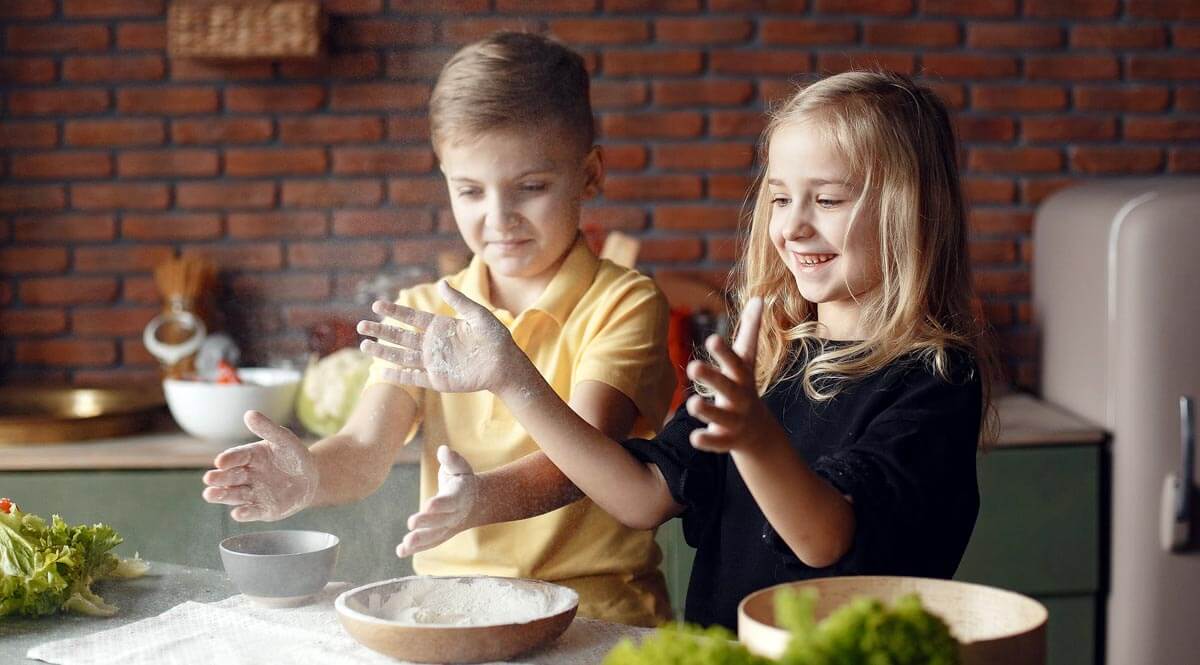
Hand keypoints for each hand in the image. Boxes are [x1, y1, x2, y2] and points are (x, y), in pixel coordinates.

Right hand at [201, 410, 318, 521]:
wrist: (310, 478)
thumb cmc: (294, 456)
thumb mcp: (284, 440)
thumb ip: (268, 428)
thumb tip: (249, 414)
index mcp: (249, 457)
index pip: (236, 457)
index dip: (229, 459)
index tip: (221, 461)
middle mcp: (246, 476)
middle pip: (229, 477)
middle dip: (219, 478)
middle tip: (209, 478)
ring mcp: (252, 493)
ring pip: (234, 495)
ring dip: (222, 496)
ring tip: (209, 494)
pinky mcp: (262, 509)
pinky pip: (252, 512)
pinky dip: (244, 514)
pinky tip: (238, 513)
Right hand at [357, 280, 521, 393]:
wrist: (505, 365)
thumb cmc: (496, 338)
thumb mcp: (478, 316)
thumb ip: (460, 301)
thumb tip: (441, 283)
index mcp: (440, 327)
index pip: (411, 318)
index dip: (394, 312)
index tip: (376, 305)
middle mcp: (433, 344)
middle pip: (401, 337)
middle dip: (381, 331)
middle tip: (361, 325)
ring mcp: (434, 363)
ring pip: (402, 356)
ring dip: (383, 352)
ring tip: (364, 345)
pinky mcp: (438, 380)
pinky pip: (414, 378)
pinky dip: (399, 376)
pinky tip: (383, 371)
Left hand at [395, 445, 478, 557]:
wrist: (474, 502)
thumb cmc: (461, 480)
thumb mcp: (460, 467)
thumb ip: (452, 460)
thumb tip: (443, 450)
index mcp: (460, 496)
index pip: (450, 501)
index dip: (440, 504)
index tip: (428, 505)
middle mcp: (455, 515)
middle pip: (441, 521)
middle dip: (426, 523)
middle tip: (410, 523)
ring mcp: (448, 528)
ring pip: (435, 536)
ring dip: (420, 541)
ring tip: (405, 544)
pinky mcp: (439, 536)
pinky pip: (428, 544)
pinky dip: (415, 549)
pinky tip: (400, 551)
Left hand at [685, 297, 771, 453]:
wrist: (758, 432)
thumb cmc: (744, 386)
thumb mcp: (747, 360)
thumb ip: (751, 330)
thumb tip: (760, 297)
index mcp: (742, 377)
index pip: (735, 362)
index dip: (724, 352)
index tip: (712, 339)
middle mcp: (741, 398)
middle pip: (727, 387)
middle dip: (712, 378)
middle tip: (692, 366)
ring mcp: (735, 420)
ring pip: (722, 416)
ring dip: (708, 411)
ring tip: (691, 404)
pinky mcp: (726, 440)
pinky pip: (718, 442)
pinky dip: (707, 441)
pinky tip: (695, 438)